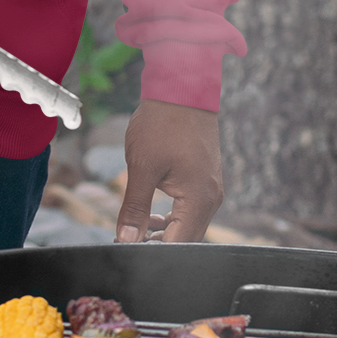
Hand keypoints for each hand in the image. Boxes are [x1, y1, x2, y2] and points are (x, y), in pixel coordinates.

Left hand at [115, 100, 222, 243]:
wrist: (182, 87)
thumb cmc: (163, 122)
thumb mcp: (142, 167)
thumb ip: (135, 207)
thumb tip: (126, 239)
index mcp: (200, 199)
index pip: (179, 244)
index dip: (151, 251)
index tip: (125, 248)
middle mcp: (211, 197)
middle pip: (186, 238)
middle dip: (157, 245)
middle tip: (127, 240)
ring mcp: (211, 187)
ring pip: (188, 224)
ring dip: (164, 232)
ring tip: (136, 229)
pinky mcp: (205, 179)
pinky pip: (190, 209)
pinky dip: (172, 217)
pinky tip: (152, 214)